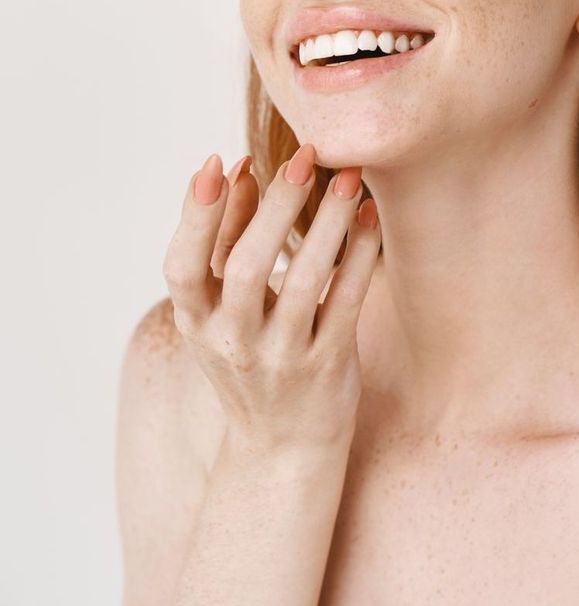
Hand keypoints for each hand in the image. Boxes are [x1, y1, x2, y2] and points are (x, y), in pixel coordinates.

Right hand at [161, 143, 380, 455]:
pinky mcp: (327, 366)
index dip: (197, 216)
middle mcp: (233, 343)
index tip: (218, 162)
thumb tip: (237, 172)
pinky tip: (369, 218)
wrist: (282, 448)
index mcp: (197, 323)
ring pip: (304, 282)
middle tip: (305, 158)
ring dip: (327, 224)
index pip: (182, 267)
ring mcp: (281, 358)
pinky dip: (358, 256)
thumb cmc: (249, 358)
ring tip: (347, 178)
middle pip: (247, 268)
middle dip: (276, 208)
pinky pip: (345, 303)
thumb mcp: (221, 311)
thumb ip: (225, 241)